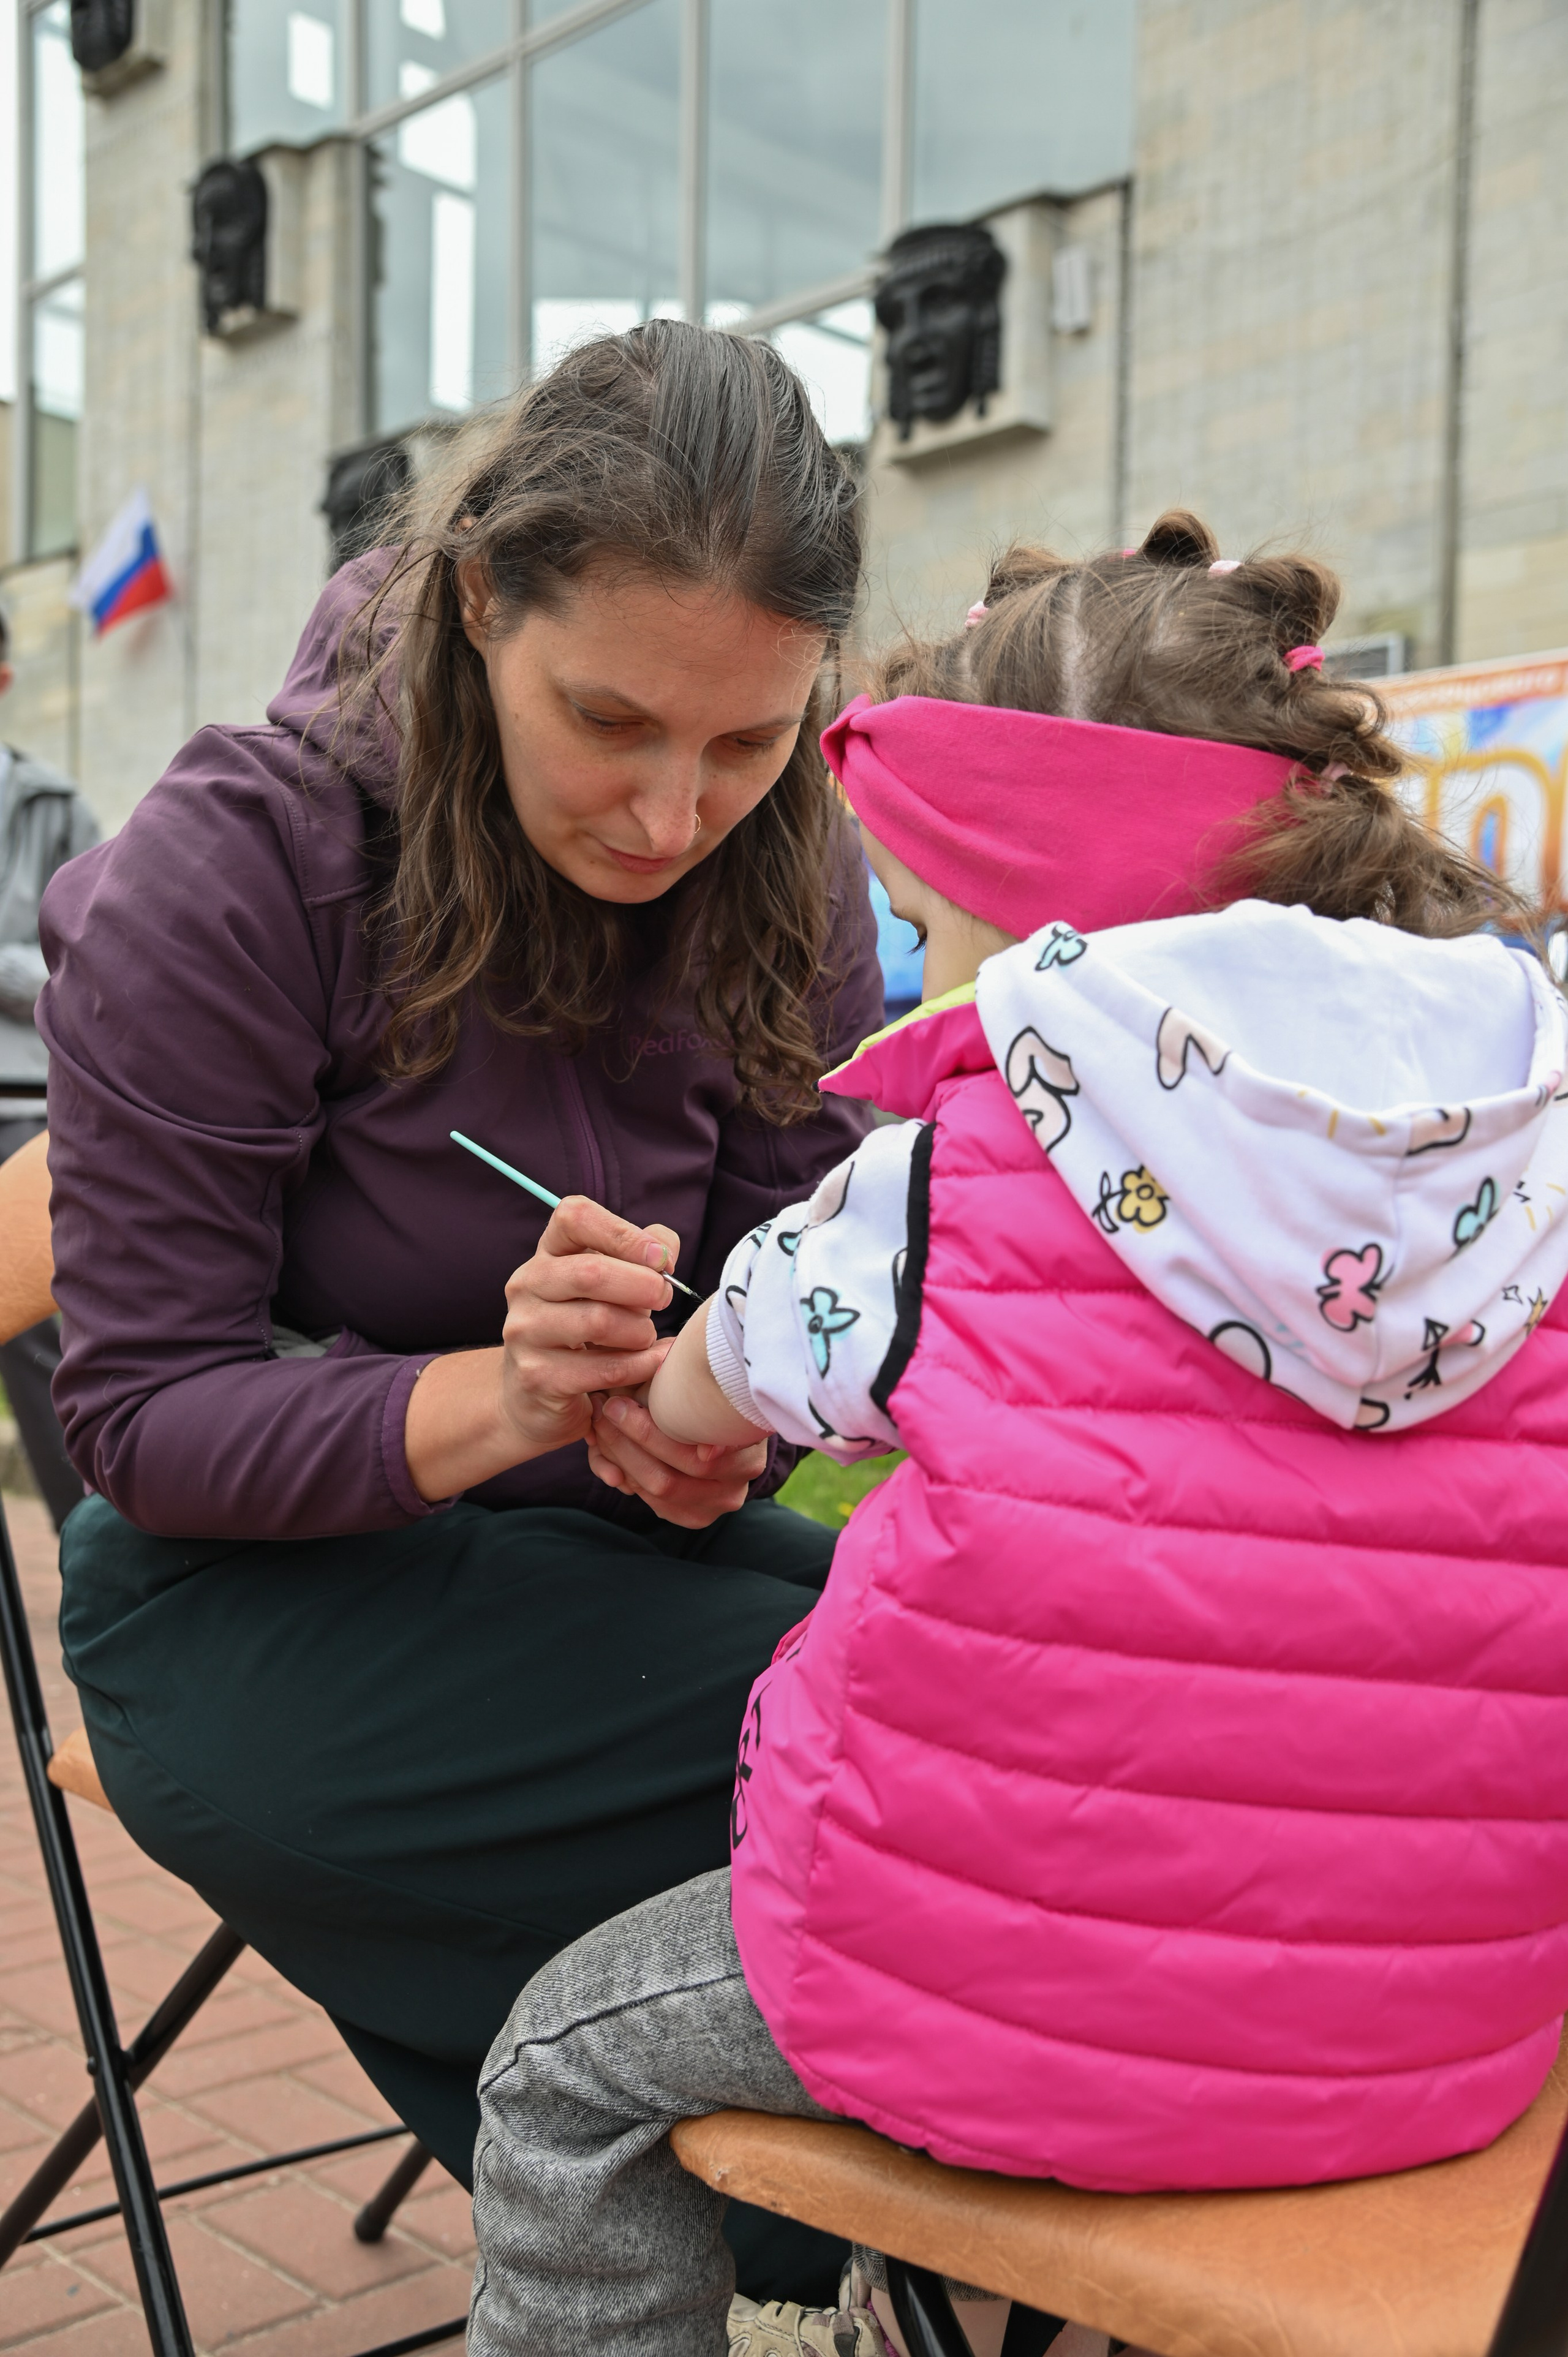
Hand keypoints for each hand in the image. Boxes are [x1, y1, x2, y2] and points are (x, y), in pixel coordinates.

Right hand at [495, 1196, 681, 1460]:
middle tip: (665, 1298)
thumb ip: (644, 1257)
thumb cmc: (588, 1326)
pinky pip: (603, 1367)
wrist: (534, 1393)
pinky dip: (640, 1365)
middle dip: (643, 1285)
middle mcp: (527, 1285)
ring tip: (648, 1336)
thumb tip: (665, 1250)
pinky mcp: (536, 1375)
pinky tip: (654, 1361)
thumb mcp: (614, 1284)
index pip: (574, 1217)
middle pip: (590, 1271)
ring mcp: (525, 1331)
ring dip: (640, 1330)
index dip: (623, 1232)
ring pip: (598, 1321)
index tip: (659, 1258)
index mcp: (547, 1253)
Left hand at [588, 1393, 768, 1528]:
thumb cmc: (714, 1396)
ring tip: (600, 1424)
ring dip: (619, 1457)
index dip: (650, 1433)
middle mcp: (735, 1489)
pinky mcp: (693, 1516)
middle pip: (668, 1479)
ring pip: (655, 1491)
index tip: (620, 1401)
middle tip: (604, 1409)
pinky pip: (651, 1501)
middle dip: (627, 1442)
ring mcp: (714, 1507)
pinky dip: (626, 1474)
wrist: (727, 1429)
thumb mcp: (709, 1385)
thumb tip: (660, 1370)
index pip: (696, 1457)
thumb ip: (689, 1385)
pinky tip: (611, 1448)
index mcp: (748, 1455)